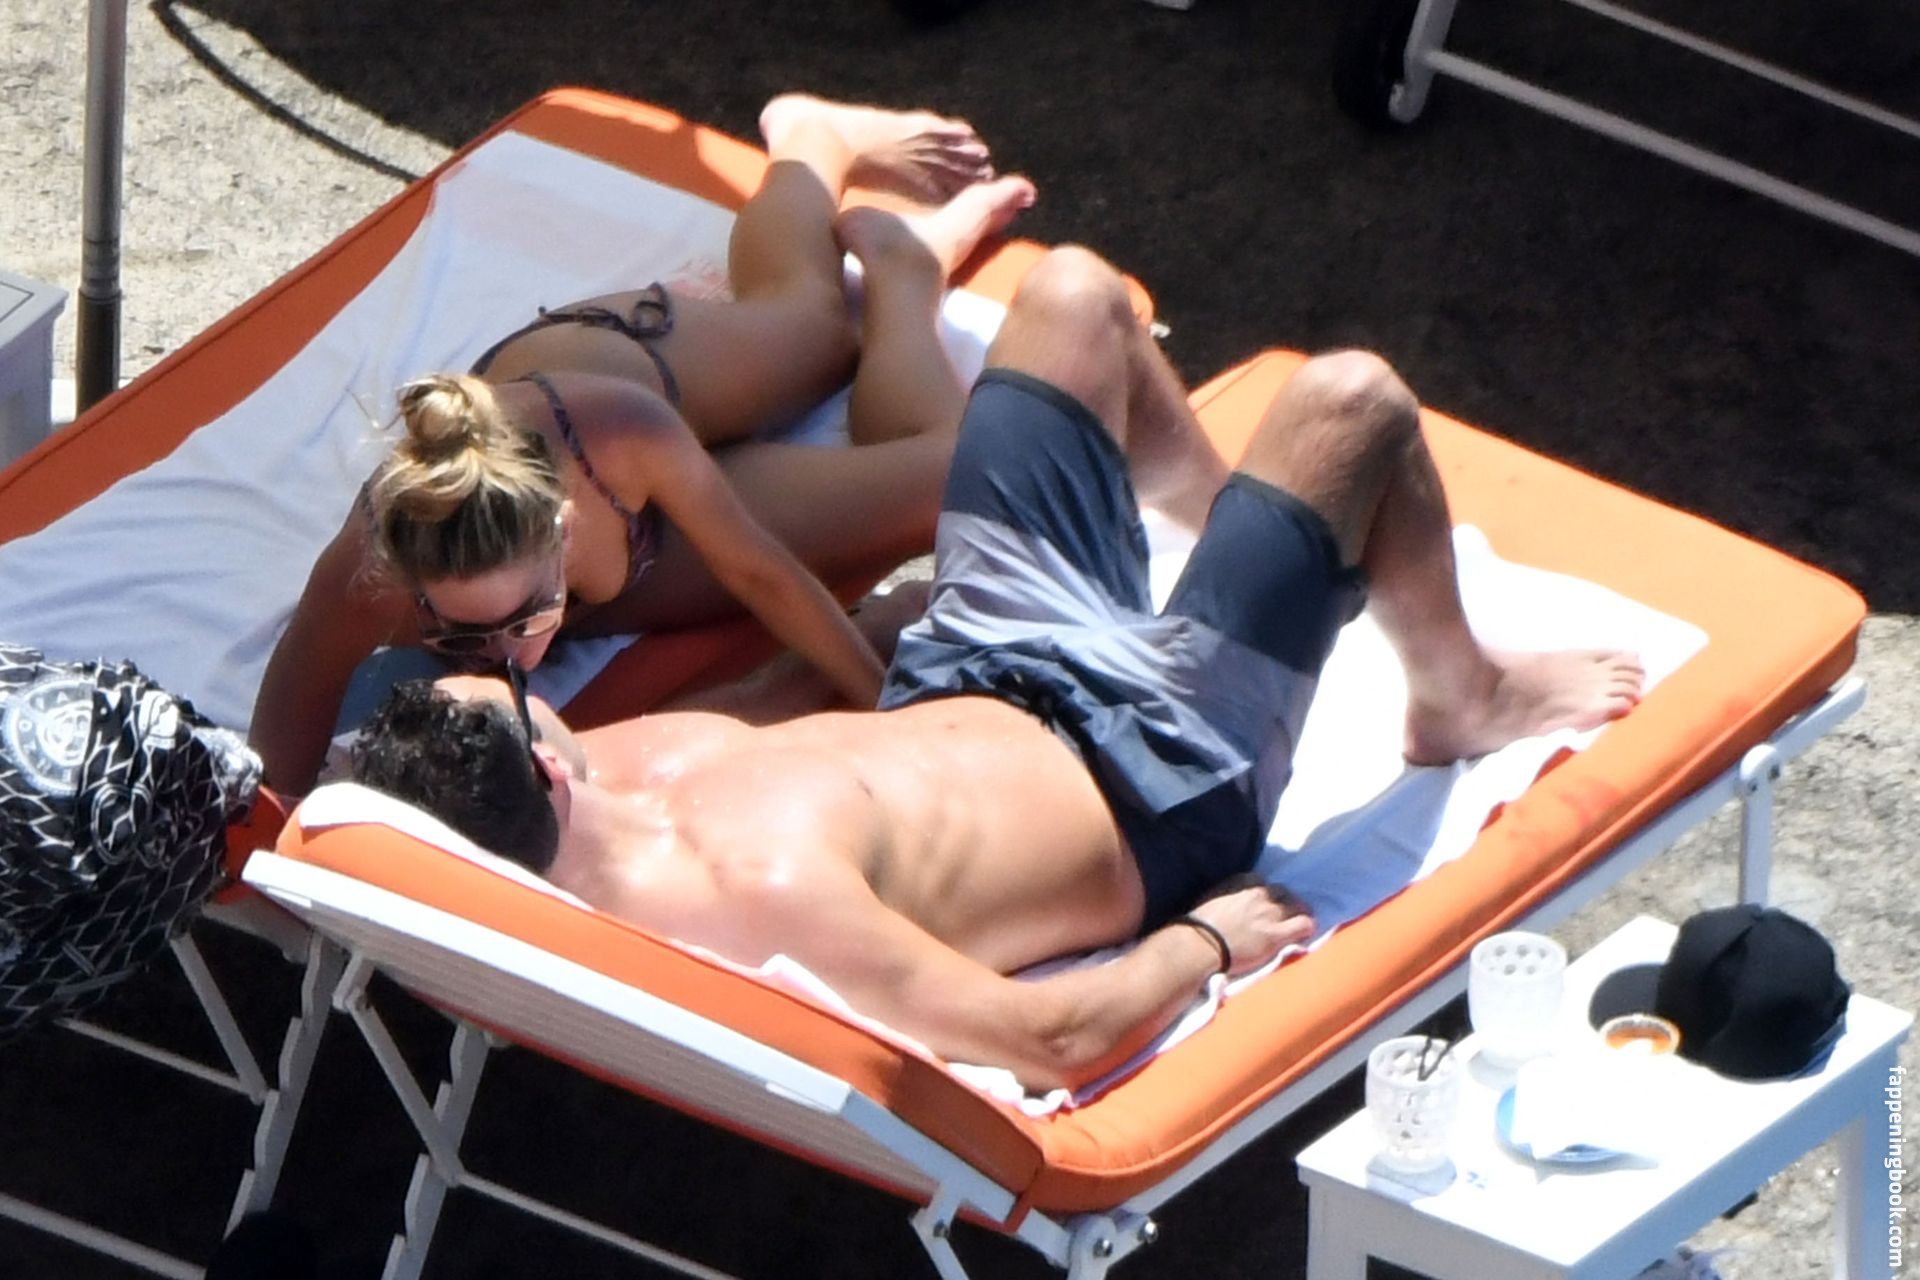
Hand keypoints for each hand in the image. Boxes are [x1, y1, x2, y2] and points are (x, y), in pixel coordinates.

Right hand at [1187, 881, 1314, 975]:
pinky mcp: (1277, 934)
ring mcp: (1270, 913)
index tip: (1262, 904)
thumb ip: (1227, 897)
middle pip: (1283, 892)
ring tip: (1298, 924)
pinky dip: (1307, 927)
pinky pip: (1304, 924)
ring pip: (1298, 906)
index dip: (1265, 895)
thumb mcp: (1212, 900)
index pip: (1261, 882)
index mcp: (1241, 883)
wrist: (1200, 946)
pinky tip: (1305, 933)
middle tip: (1284, 915)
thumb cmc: (1198, 927)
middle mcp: (1259, 894)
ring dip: (1299, 913)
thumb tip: (1230, 904)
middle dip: (1285, 902)